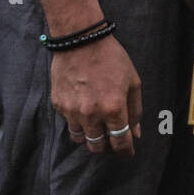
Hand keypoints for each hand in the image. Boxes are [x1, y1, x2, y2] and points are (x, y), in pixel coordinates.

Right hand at [50, 34, 142, 158]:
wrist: (81, 40)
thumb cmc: (111, 58)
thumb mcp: (133, 82)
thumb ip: (135, 110)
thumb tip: (135, 133)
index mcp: (114, 109)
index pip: (120, 143)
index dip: (126, 152)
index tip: (127, 154)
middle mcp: (91, 114)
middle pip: (98, 147)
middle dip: (107, 146)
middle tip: (111, 137)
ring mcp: (72, 111)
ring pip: (81, 138)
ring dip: (90, 135)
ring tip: (97, 122)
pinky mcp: (58, 105)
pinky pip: (69, 123)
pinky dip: (77, 120)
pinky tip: (83, 105)